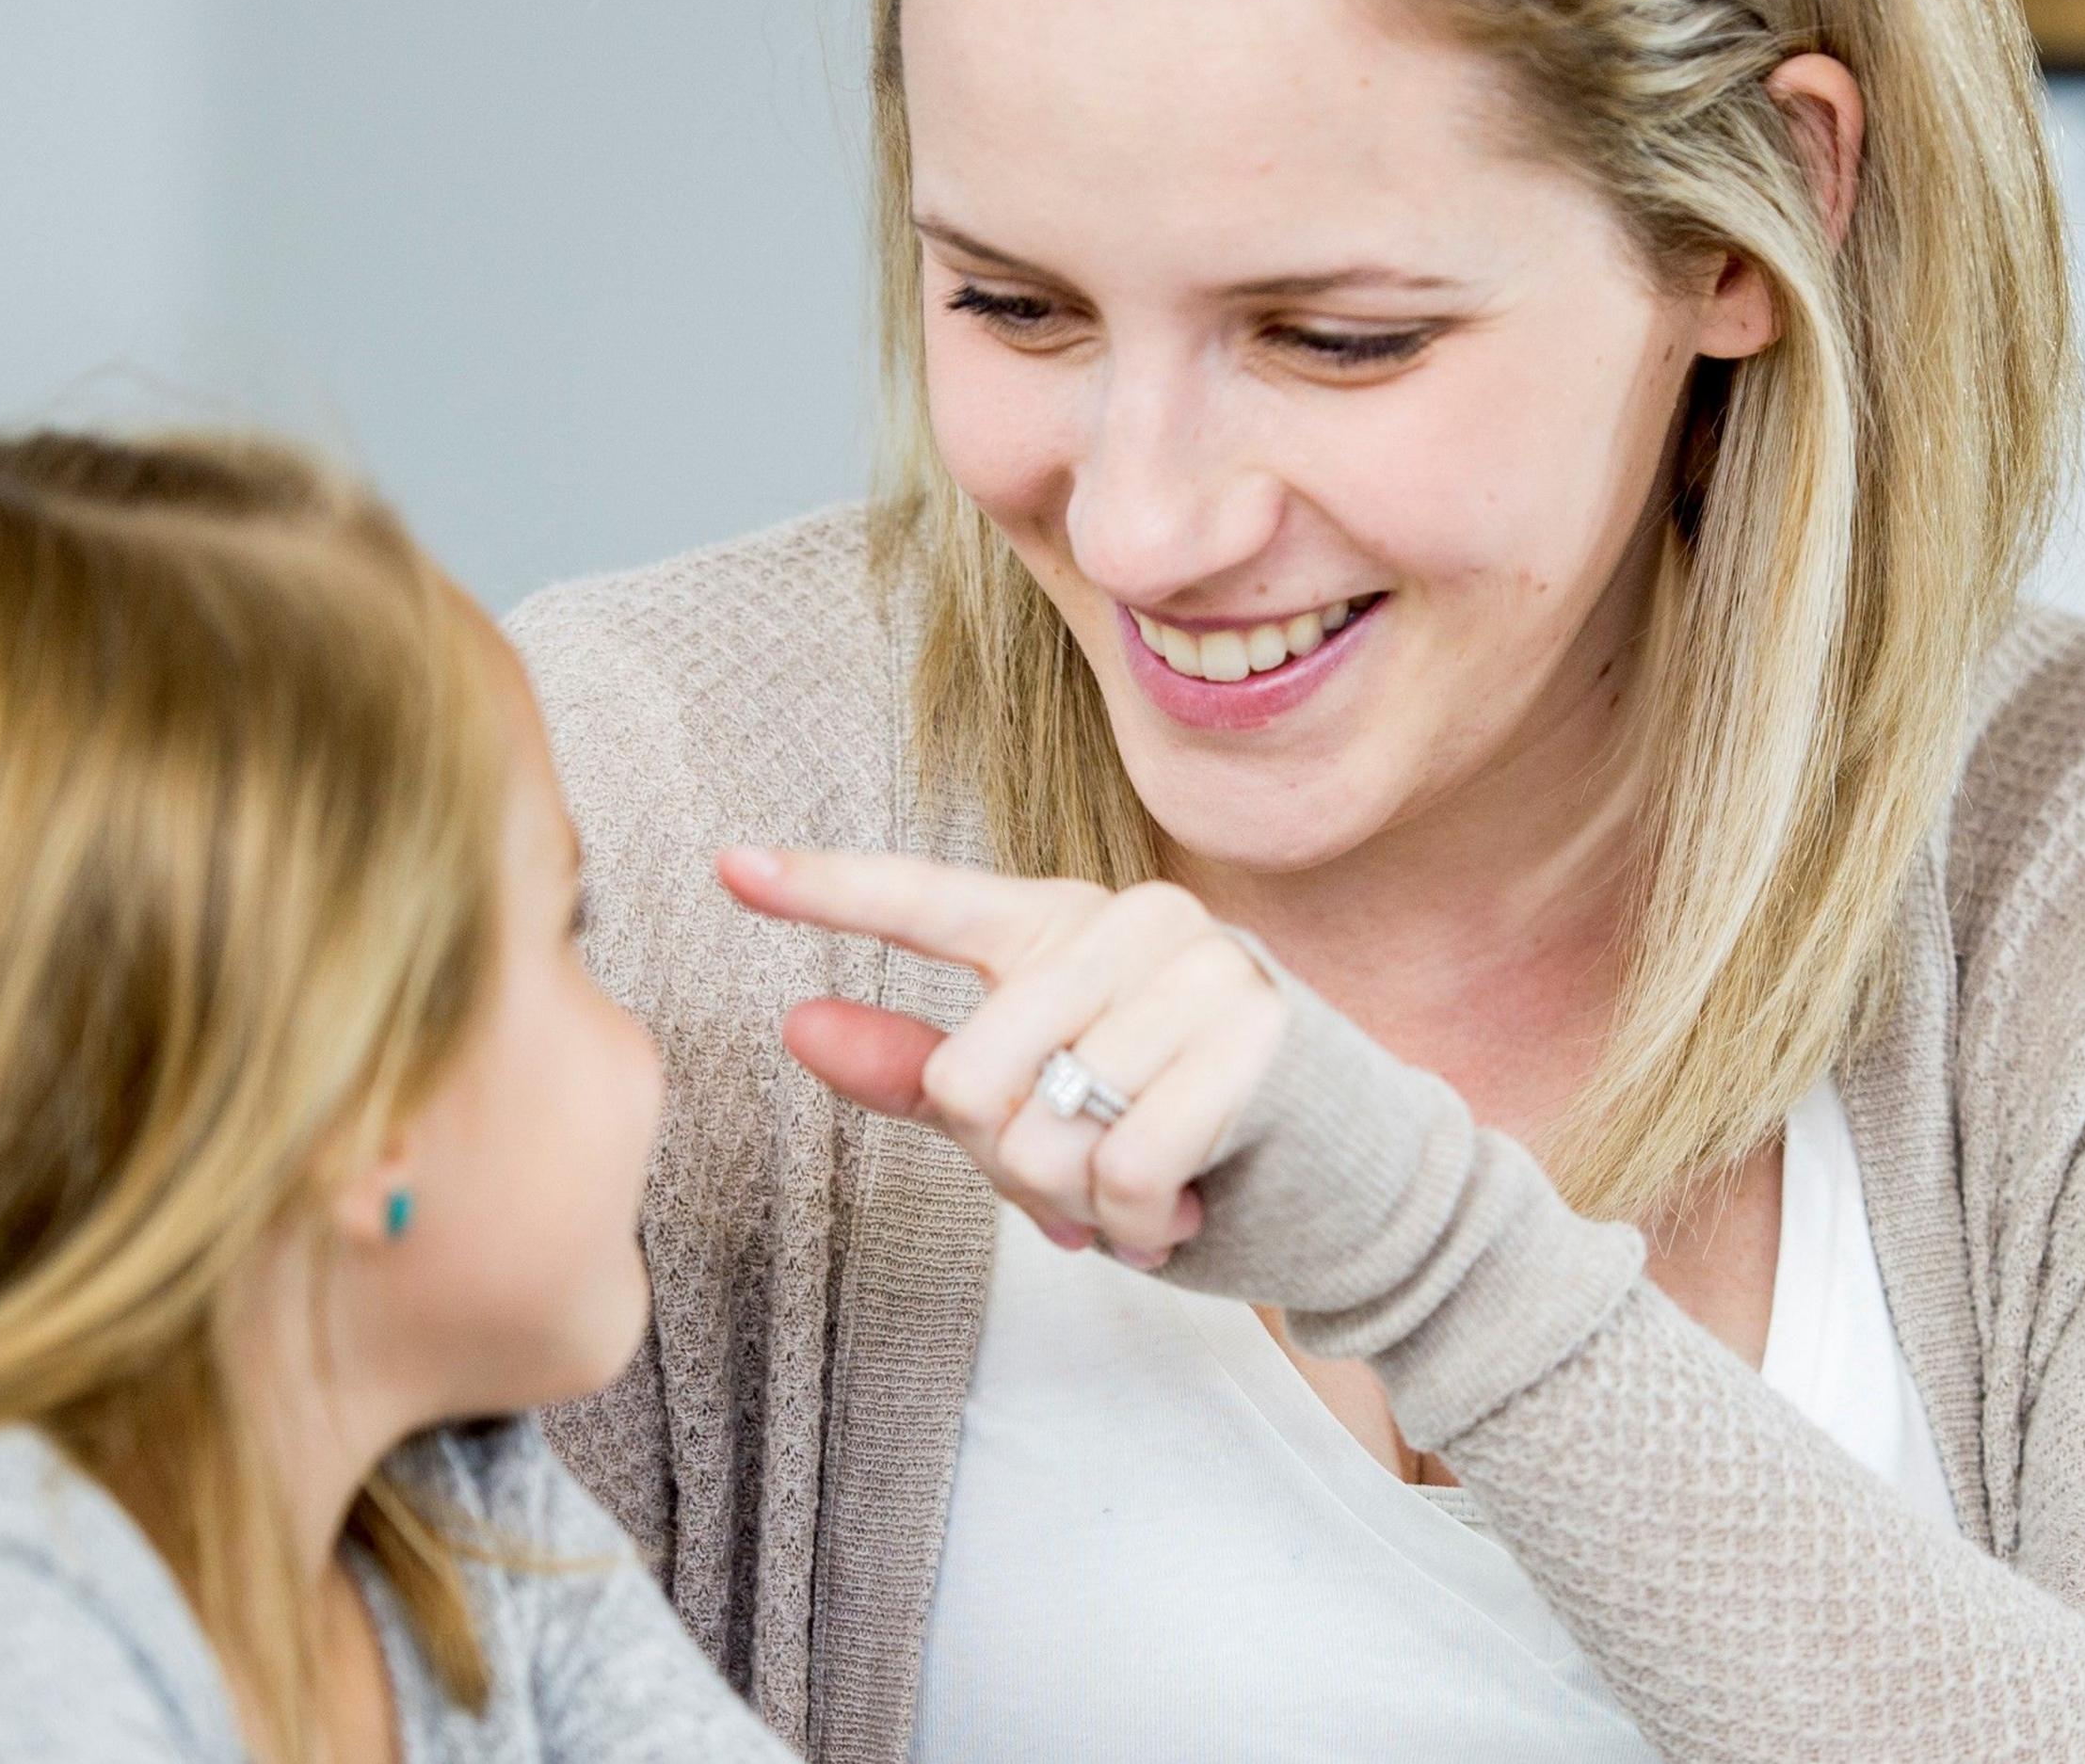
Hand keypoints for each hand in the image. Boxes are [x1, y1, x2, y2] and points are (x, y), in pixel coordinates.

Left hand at [717, 848, 1286, 1267]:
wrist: (1359, 1194)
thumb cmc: (1187, 1147)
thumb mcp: (1041, 1113)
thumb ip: (922, 1070)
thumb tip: (796, 1023)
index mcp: (1066, 924)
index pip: (927, 900)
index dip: (823, 889)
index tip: (726, 864)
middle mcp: (1131, 921)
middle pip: (969, 1077)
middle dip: (1018, 1170)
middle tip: (1095, 1178)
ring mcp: (1200, 969)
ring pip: (1042, 1133)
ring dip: (1087, 1204)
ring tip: (1153, 1187)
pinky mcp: (1256, 1038)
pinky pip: (1125, 1168)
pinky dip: (1145, 1221)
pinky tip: (1189, 1204)